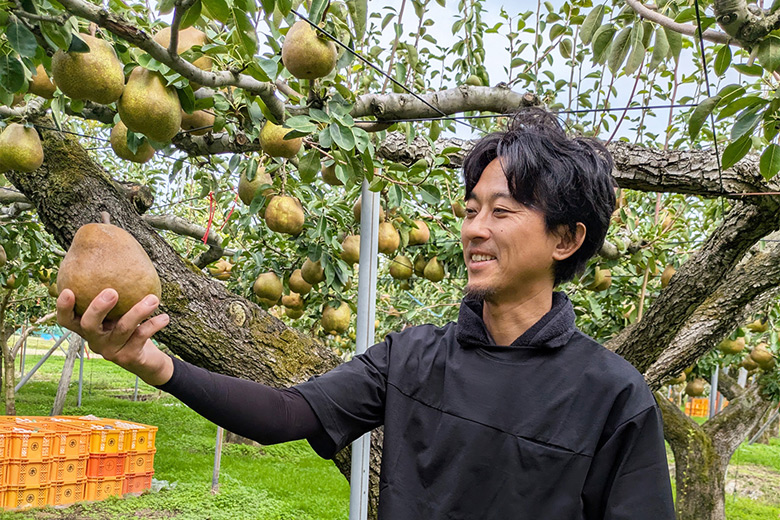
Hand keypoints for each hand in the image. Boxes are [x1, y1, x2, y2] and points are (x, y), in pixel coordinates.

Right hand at [56, 288, 172, 385]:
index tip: (68, 290)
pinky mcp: (129, 358)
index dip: (63, 307)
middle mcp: (95, 340)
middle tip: (112, 292)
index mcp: (88, 328)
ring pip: (122, 329)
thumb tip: (119, 256)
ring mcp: (111, 351)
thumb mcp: (119, 312)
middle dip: (98, 308)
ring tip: (153, 299)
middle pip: (89, 325)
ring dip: (139, 311)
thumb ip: (114, 293)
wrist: (146, 359)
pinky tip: (165, 317)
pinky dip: (154, 324)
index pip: (67, 320)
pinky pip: (141, 337)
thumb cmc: (129, 327)